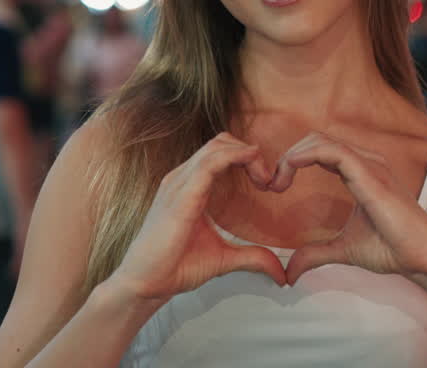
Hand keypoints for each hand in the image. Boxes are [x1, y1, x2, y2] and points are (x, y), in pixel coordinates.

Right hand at [108, 132, 285, 301]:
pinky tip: (252, 169)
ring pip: (216, 147)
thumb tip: (281, 273)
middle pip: (220, 143)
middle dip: (250, 153)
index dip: (247, 158)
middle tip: (269, 180)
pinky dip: (235, 158)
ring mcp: (178, 184)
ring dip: (246, 155)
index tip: (267, 182)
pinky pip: (208, 164)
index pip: (221, 153)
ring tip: (265, 179)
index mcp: (190, 186)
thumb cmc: (175, 267)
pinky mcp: (180, 196)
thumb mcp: (224, 259)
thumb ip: (252, 258)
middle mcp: (182, 179)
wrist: (145, 284)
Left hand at [268, 132, 426, 290]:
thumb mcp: (343, 250)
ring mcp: (370, 166)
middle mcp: (366, 162)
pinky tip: (291, 170)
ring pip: (322, 140)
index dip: (294, 161)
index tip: (276, 187)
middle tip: (273, 185)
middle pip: (317, 139)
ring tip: (279, 182)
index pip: (321, 149)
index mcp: (360, 172)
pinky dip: (307, 155)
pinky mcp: (371, 176)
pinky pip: (335, 152)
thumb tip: (290, 273)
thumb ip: (315, 254)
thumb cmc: (392, 248)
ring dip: (293, 156)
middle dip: (289, 157)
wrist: (421, 258)